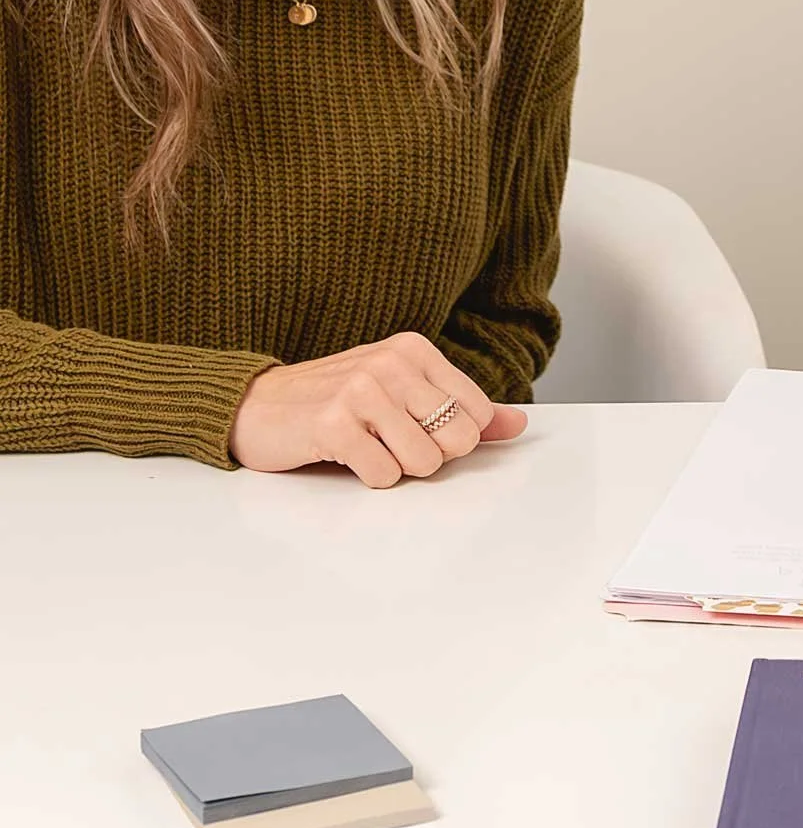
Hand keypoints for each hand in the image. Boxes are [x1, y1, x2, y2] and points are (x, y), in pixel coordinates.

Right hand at [228, 333, 528, 487]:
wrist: (257, 406)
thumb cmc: (336, 401)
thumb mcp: (401, 392)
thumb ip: (461, 408)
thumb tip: (519, 425)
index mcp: (414, 349)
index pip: (476, 413)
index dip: (454, 438)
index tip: (418, 429)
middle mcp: (391, 362)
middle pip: (456, 440)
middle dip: (428, 456)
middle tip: (390, 442)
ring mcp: (360, 390)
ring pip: (423, 462)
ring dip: (398, 469)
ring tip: (368, 447)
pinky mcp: (333, 425)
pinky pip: (383, 476)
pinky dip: (369, 478)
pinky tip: (345, 456)